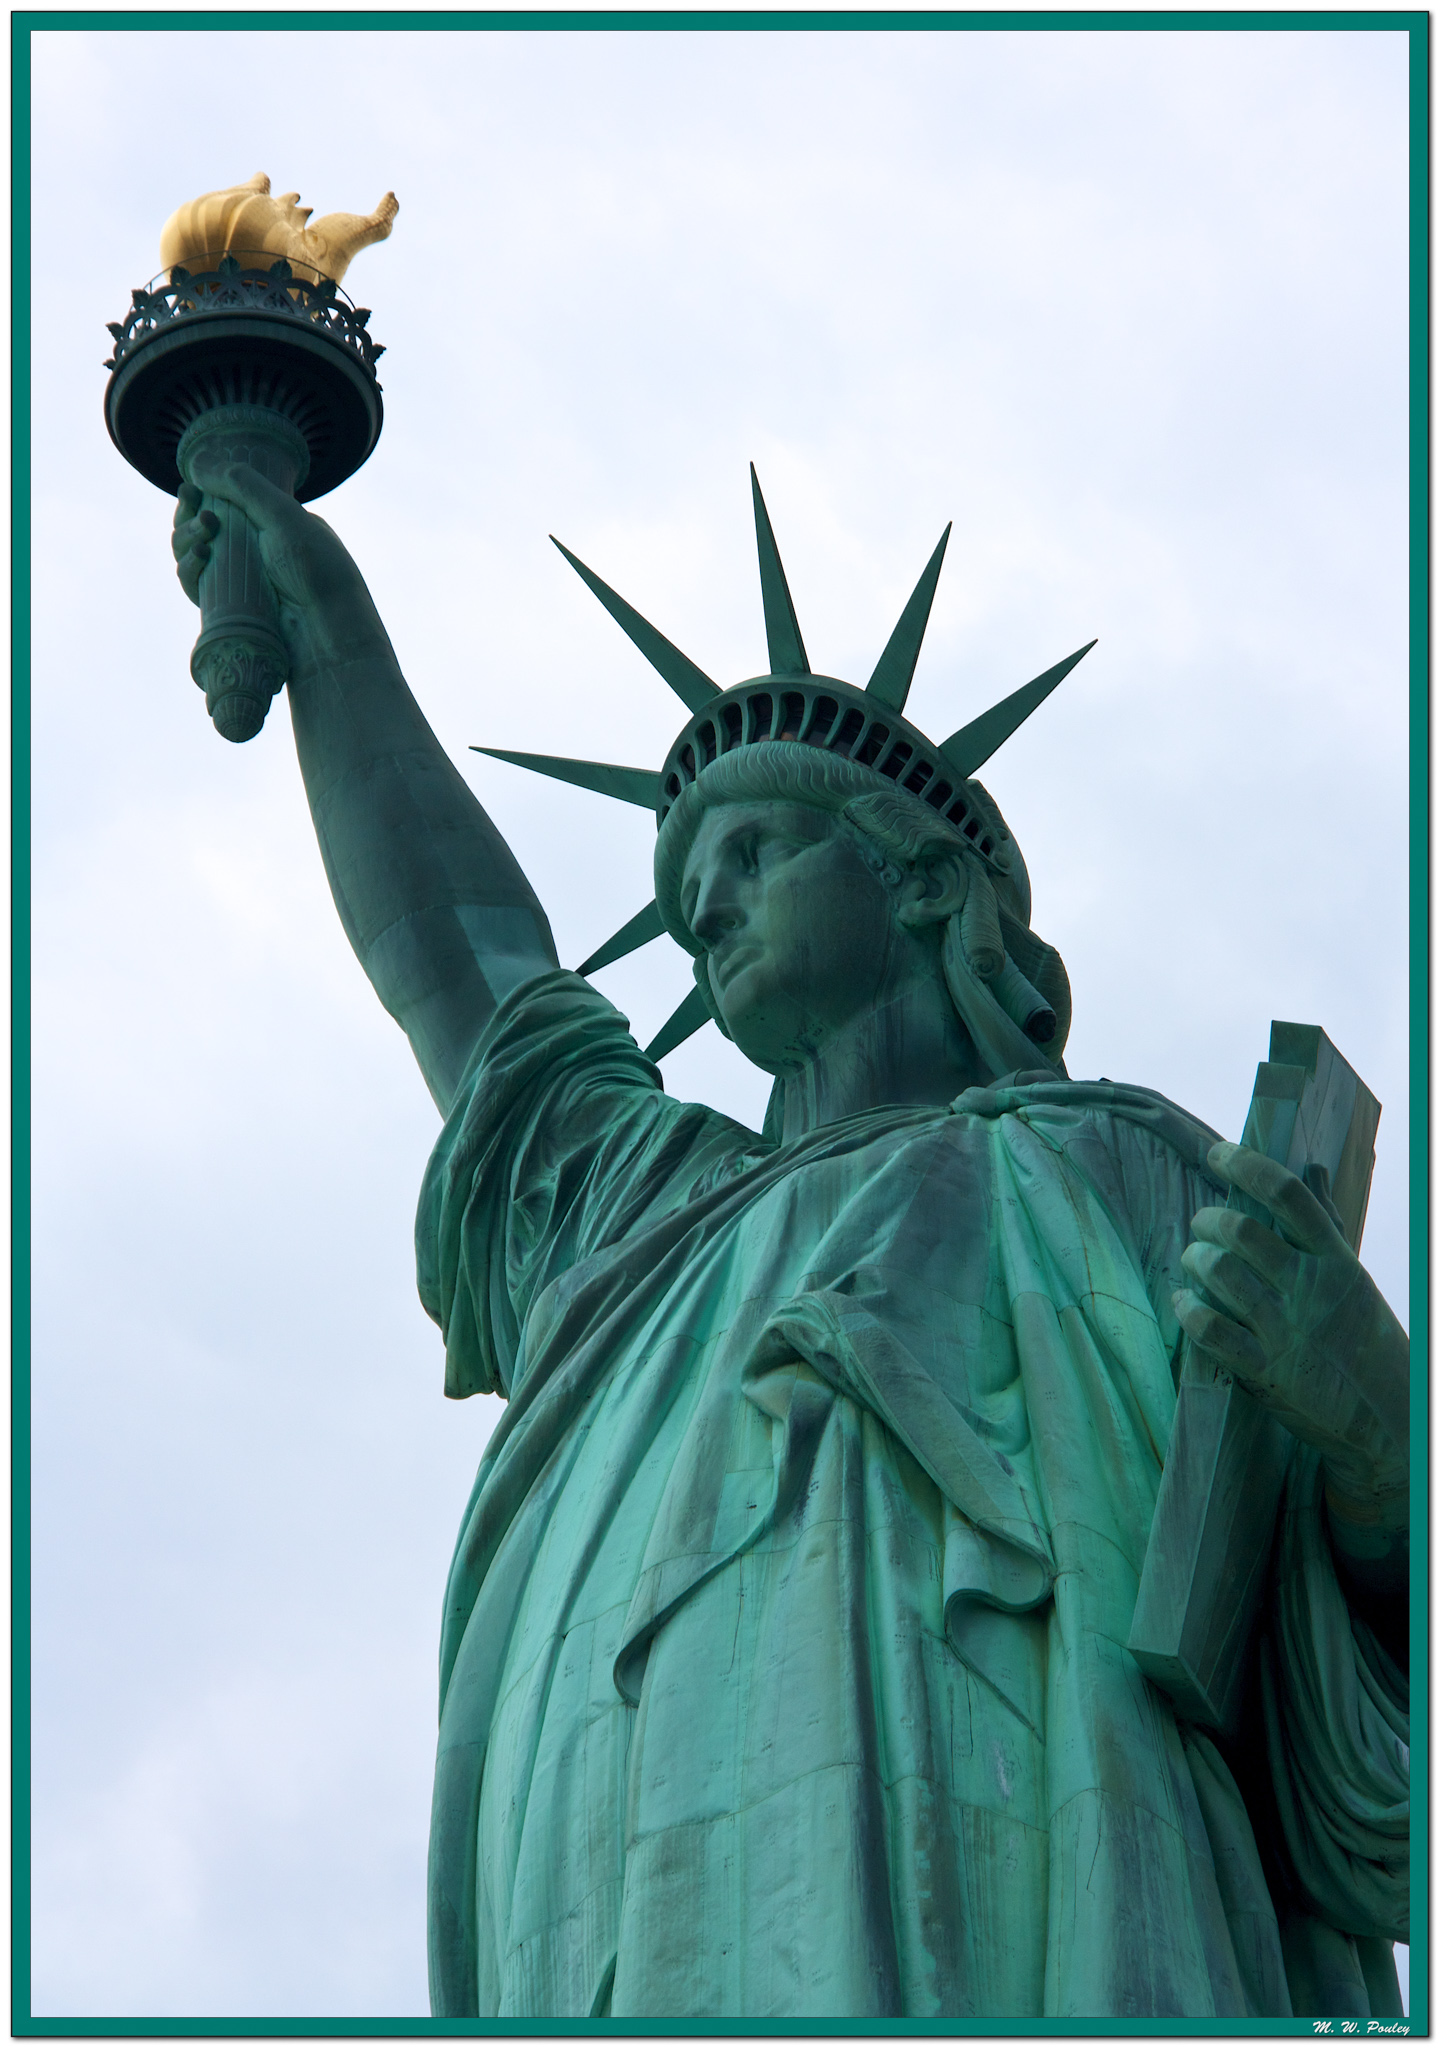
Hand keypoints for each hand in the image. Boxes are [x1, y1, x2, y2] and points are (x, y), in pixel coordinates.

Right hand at [170, 457, 383, 673]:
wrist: (329, 631)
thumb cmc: (317, 570)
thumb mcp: (284, 516)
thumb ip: (243, 485)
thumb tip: (197, 464)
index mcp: (270, 523)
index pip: (222, 503)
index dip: (199, 496)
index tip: (189, 489)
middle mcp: (252, 550)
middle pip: (201, 528)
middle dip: (189, 518)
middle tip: (203, 518)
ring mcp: (239, 580)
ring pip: (193, 555)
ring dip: (186, 541)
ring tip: (203, 538)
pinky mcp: (229, 609)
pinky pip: (196, 586)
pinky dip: (188, 570)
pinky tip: (198, 560)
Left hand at [1174, 1141, 1408, 1532]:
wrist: (1388, 1419)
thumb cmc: (1367, 1342)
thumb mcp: (1353, 1279)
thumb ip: (1325, 1224)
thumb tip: (1311, 1167)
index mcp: (1336, 1262)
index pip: (1288, 1195)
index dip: (1246, 1165)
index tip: (1217, 1154)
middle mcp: (1310, 1290)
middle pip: (1242, 1231)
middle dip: (1208, 1221)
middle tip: (1201, 1225)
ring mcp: (1286, 1331)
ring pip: (1220, 1274)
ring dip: (1194, 1260)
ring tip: (1193, 1261)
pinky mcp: (1264, 1371)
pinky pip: (1210, 1329)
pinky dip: (1188, 1310)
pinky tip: (1184, 1302)